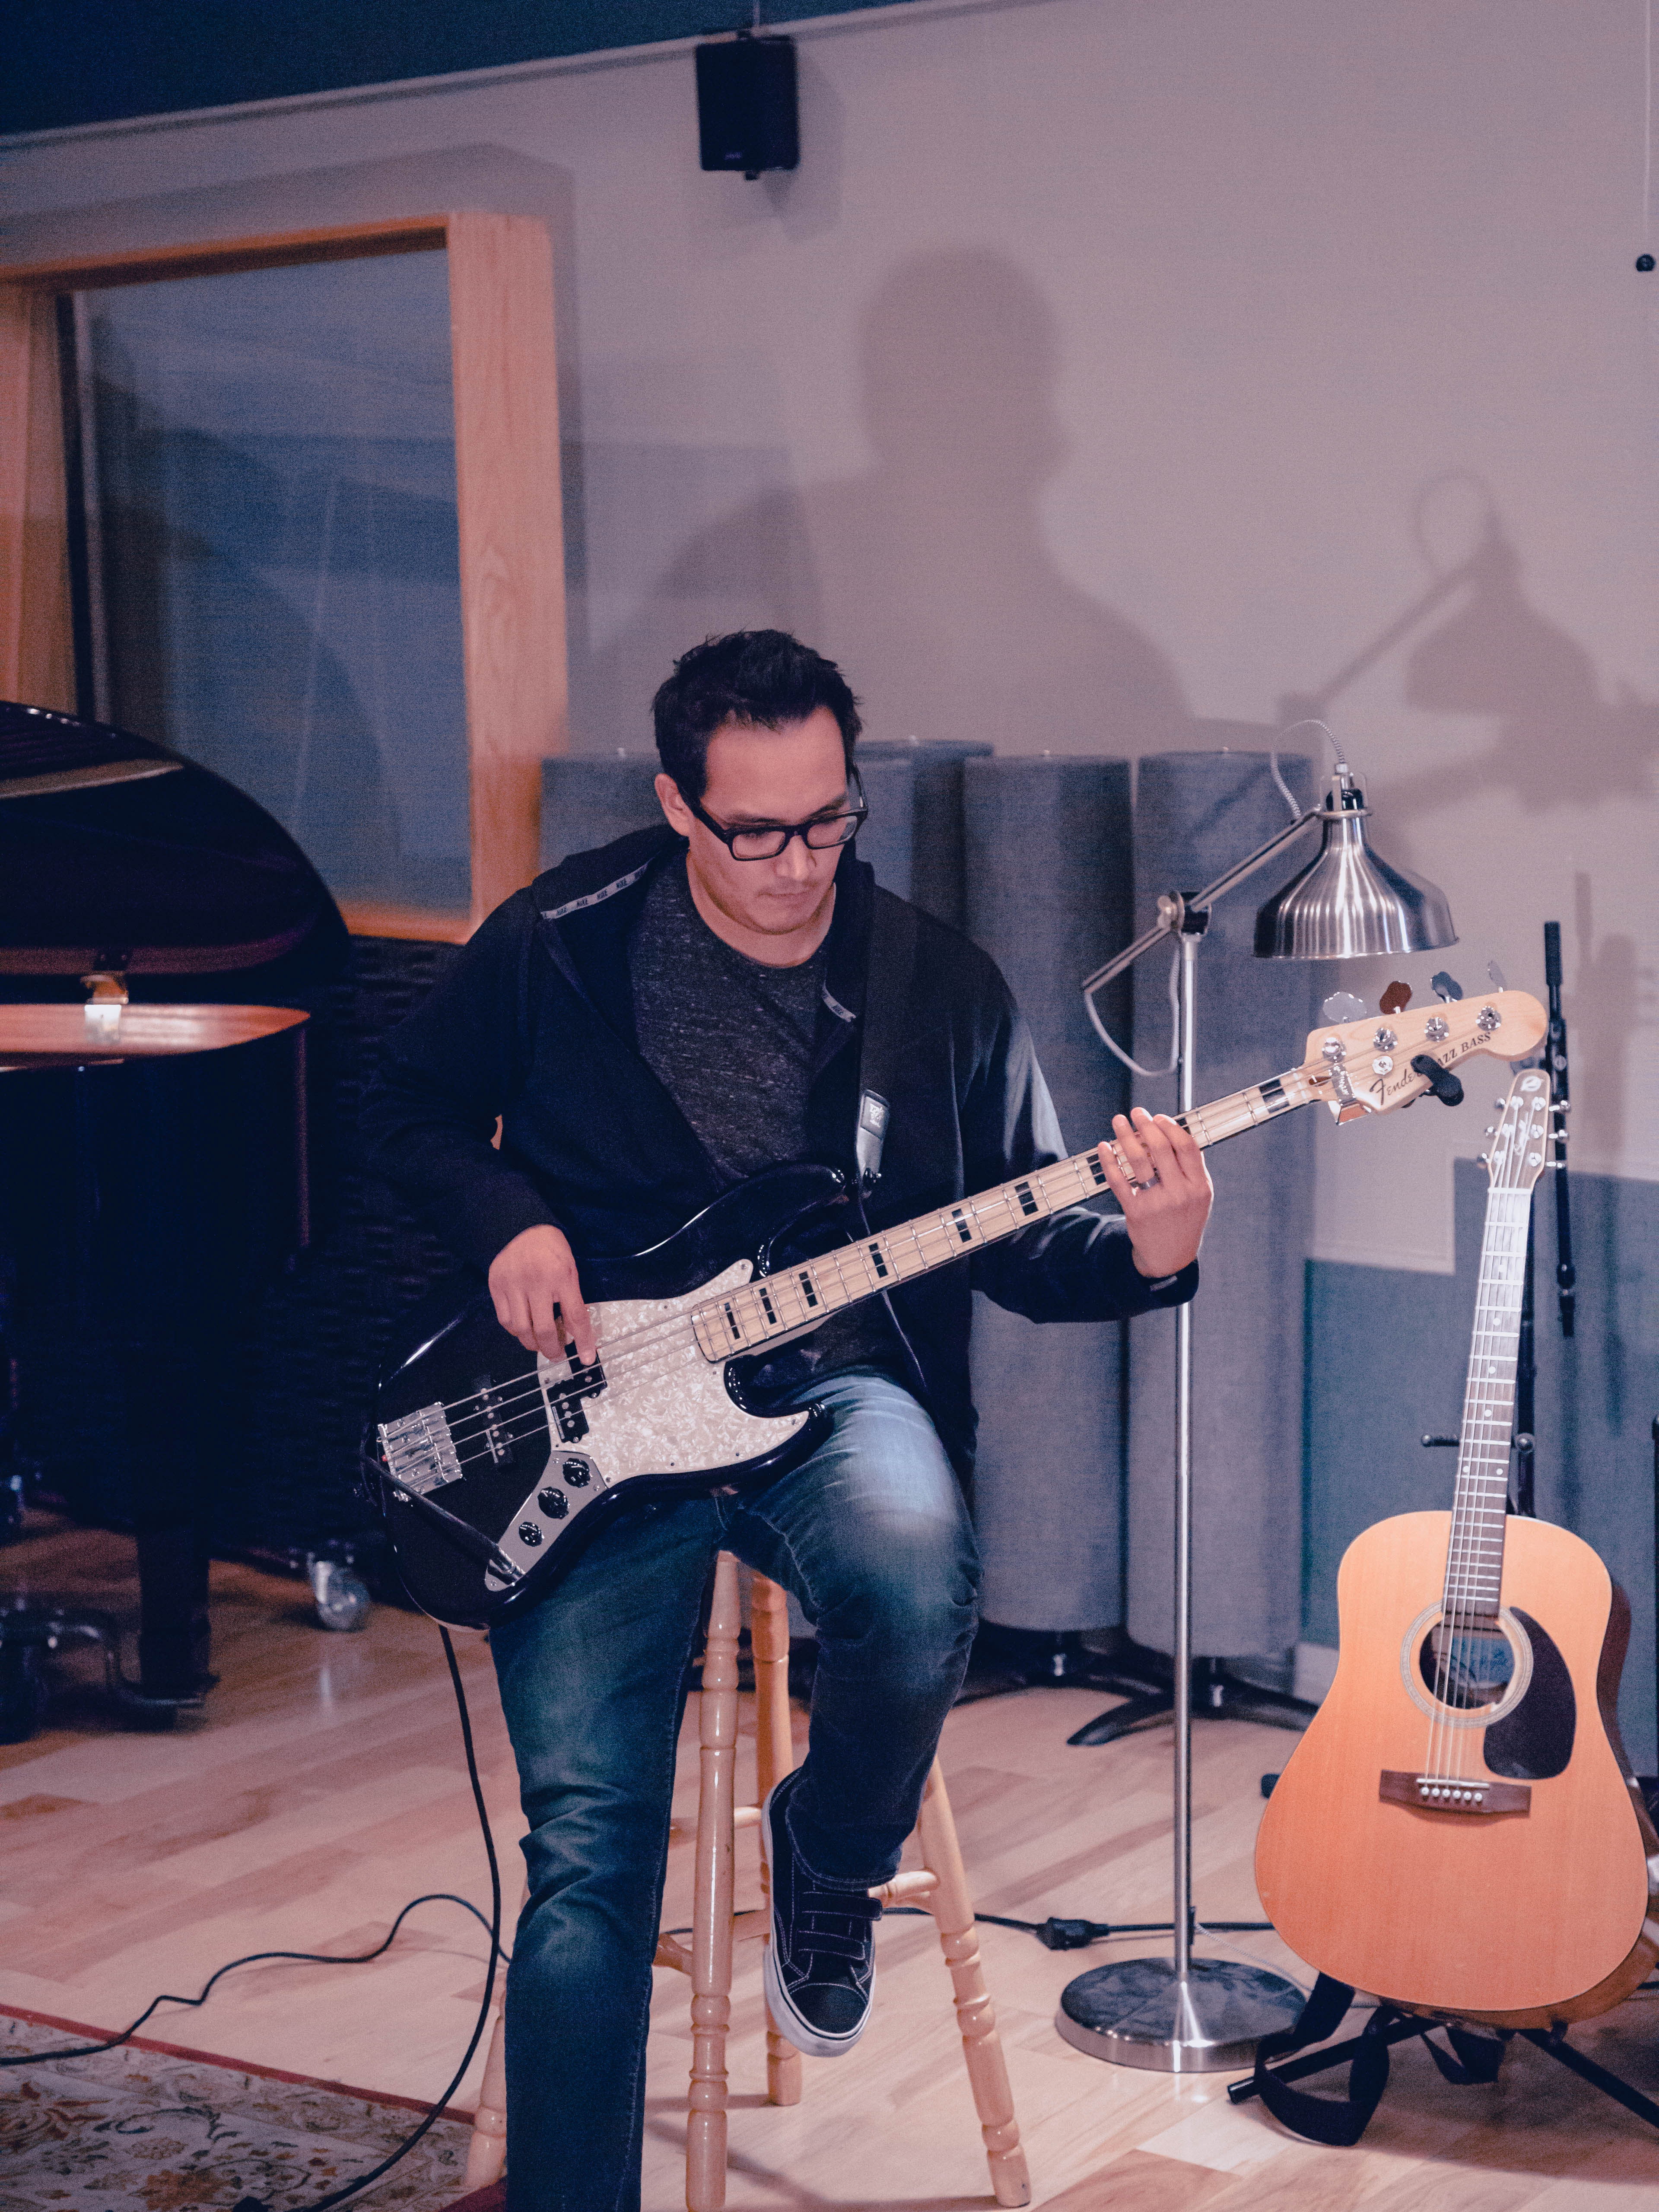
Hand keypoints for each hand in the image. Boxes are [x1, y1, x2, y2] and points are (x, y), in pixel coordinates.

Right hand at [487, 1223, 596, 1364]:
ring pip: (521, 1329)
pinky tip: (524, 1330)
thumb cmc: (551, 1249)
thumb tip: (575, 1332)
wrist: (519, 1227)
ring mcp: (513, 1285)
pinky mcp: (496, 1287)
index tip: (587, 1358)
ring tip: (540, 1345)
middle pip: (544, 1329)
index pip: (576, 1316)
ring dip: (533, 1344)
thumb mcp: (570, 1269)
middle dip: (552, 1349)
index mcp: (561, 1276)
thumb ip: (572, 1300)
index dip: (584, 1341)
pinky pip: (505, 1320)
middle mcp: (536, 1283)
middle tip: (557, 1354)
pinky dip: (516, 1331)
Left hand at [1095, 1108, 1211, 1278]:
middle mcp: (1180, 1194)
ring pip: (1138, 1161)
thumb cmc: (1184, 1220)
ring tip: (1118, 1122)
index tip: (1159, 1117)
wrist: (1170, 1258)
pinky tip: (1105, 1147)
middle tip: (1136, 1113)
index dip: (1171, 1127)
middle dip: (1146, 1125)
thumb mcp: (1200, 1196)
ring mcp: (1157, 1203)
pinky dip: (1109, 1161)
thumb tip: (1174, 1132)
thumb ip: (1192, 1168)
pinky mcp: (1136, 1212)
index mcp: (1199, 1187)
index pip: (1187, 1147)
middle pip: (1161, 1149)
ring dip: (1125, 1136)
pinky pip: (1118, 1180)